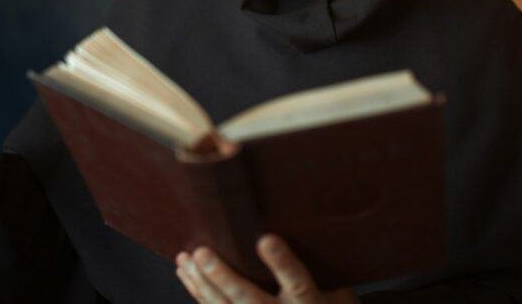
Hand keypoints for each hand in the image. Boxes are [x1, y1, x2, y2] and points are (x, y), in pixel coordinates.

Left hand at [174, 234, 358, 302]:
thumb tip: (301, 225)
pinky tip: (186, 275)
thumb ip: (317, 265)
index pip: (297, 282)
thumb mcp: (336, 290)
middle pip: (249, 299)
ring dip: (203, 284)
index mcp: (309, 303)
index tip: (266, 240)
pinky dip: (199, 293)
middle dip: (223, 278)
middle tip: (202, 254)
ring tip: (187, 260)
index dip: (282, 262)